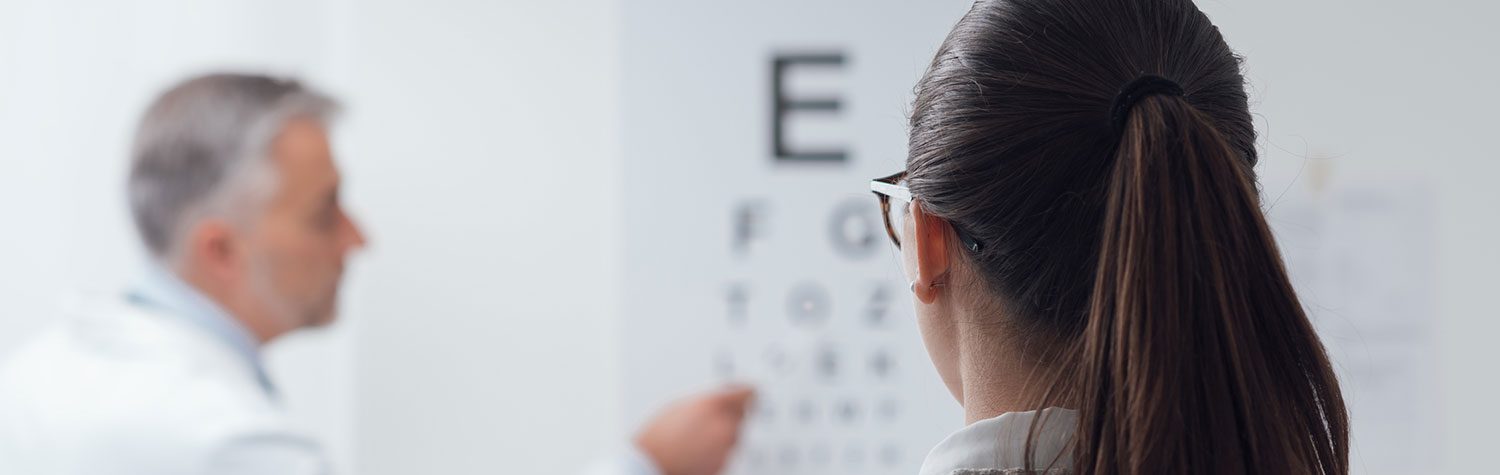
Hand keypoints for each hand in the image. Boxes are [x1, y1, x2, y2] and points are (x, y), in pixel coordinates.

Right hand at [634, 385, 754, 474]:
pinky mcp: (723, 464)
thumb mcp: (679, 405)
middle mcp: (725, 426)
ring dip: (723, 434)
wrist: (651, 465)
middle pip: (742, 415)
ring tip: (698, 437)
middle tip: (712, 417)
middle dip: (730, 415)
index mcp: (714, 405)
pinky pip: (726, 453)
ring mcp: (726, 448)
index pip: (747, 393)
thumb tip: (719, 399)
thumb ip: (705, 400)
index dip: (747, 392)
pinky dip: (717, 450)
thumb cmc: (659, 436)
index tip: (750, 392)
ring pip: (734, 435)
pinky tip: (698, 449)